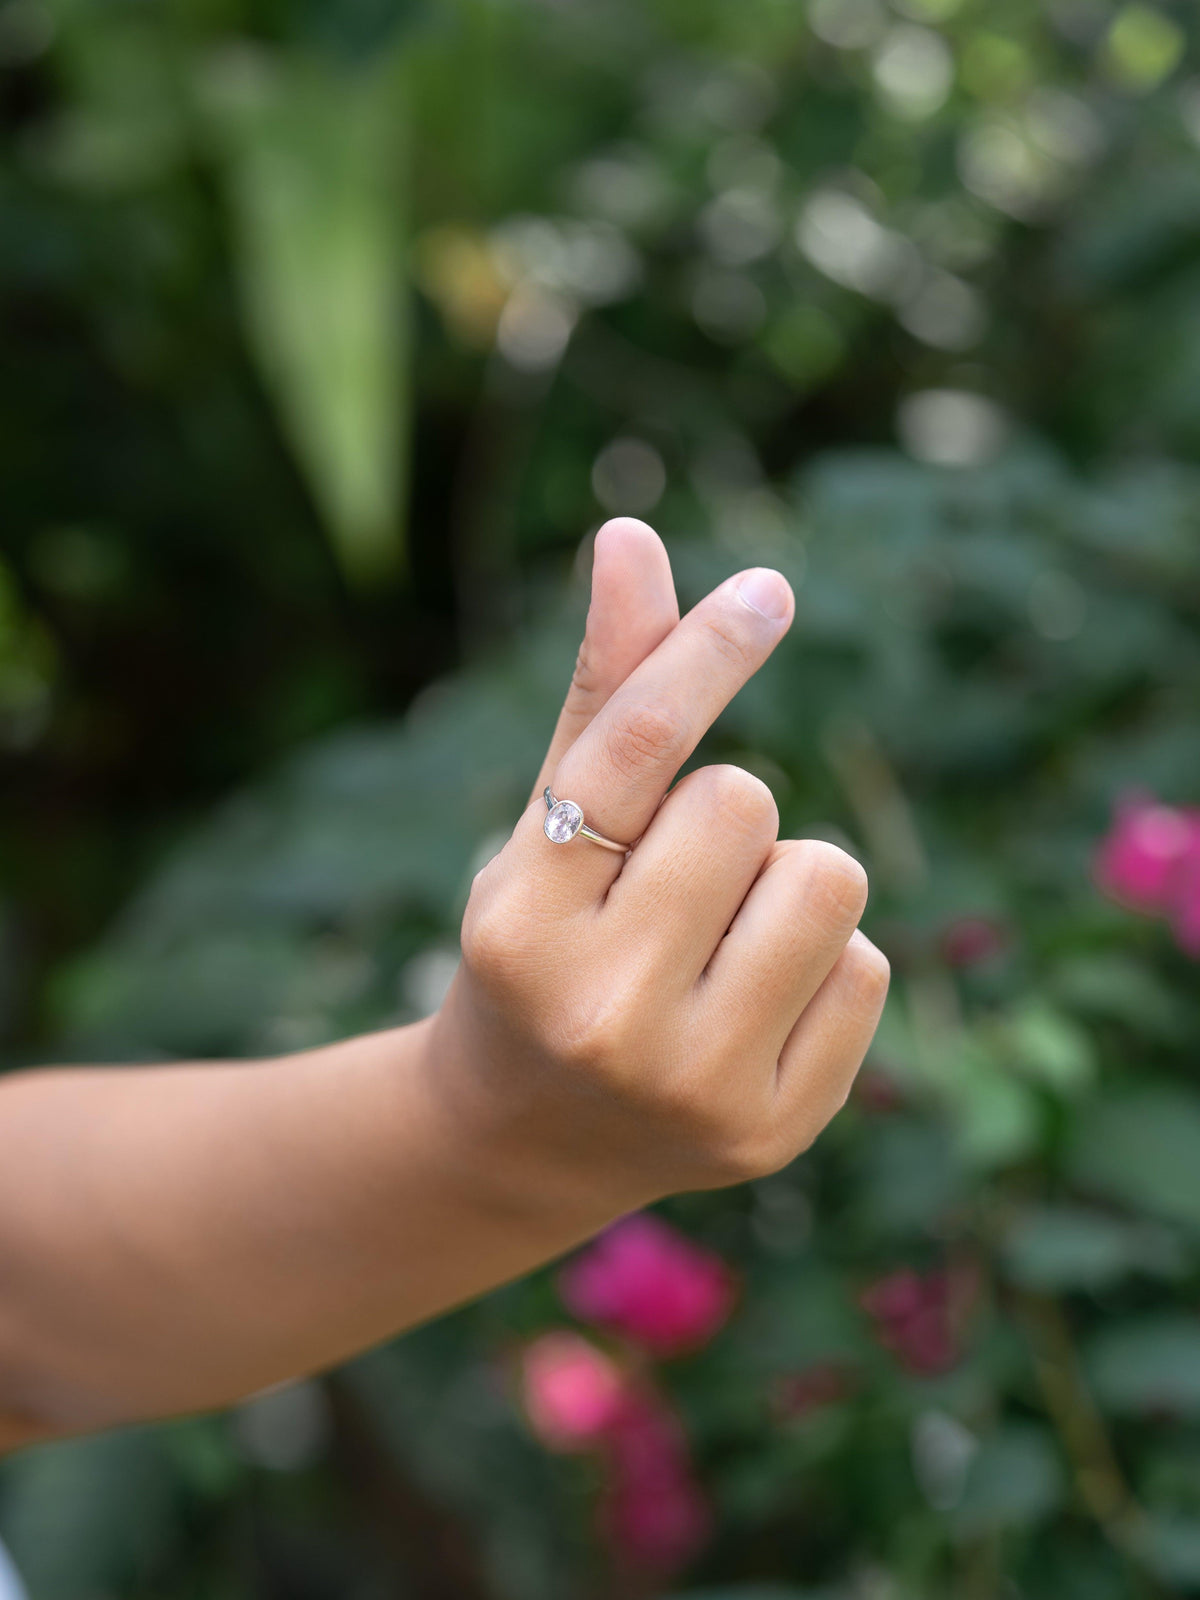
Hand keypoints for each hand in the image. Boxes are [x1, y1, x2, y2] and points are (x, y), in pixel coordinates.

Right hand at [429, 518, 888, 1221]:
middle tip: (675, 887)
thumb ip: (604, 690)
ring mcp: (691, 1084)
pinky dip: (825, 964)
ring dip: (785, 881)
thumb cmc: (546, 946)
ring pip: (826, 879)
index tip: (767, 590)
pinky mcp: (772, 1131)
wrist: (531, 1135)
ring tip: (722, 938)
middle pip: (747, 803)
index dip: (703, 656)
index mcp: (518, 923)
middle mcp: (598, 1013)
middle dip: (724, 819)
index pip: (633, 753)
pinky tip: (753, 1007)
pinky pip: (869, 967)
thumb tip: (631, 534)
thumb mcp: (550, 824)